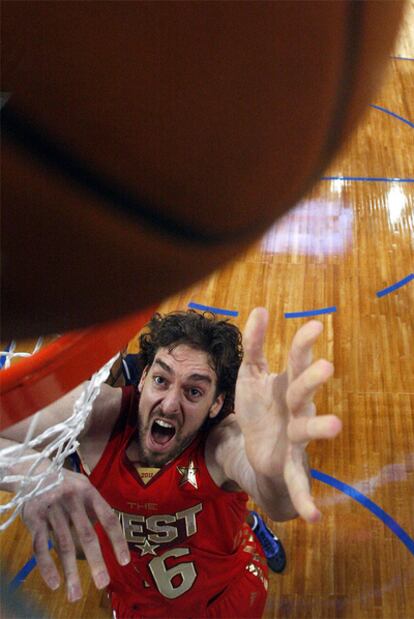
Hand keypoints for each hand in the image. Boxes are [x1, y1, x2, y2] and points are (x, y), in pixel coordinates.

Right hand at [21, 469, 129, 601]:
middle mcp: (72, 499)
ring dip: (70, 572)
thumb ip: (94, 507)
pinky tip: (54, 583)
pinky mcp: (34, 518)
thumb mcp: (83, 486)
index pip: (108, 518)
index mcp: (88, 491)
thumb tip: (108, 534)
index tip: (125, 562)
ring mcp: (52, 508)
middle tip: (103, 584)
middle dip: (96, 561)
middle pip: (86, 535)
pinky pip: (40, 546)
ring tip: (75, 595)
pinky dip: (46, 566)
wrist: (32, 470)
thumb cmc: (64, 482)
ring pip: (63, 544)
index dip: (117, 540)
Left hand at [235, 307, 341, 522]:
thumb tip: (260, 309)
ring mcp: (295, 437)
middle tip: (326, 368)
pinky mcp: (288, 464)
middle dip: (313, 381)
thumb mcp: (251, 374)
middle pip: (304, 393)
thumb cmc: (258, 405)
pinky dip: (305, 498)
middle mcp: (296, 409)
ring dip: (319, 428)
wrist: (254, 446)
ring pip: (307, 430)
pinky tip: (314, 516)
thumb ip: (254, 344)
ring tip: (336, 425)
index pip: (297, 361)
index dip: (304, 345)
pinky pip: (298, 481)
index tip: (315, 325)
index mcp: (287, 385)